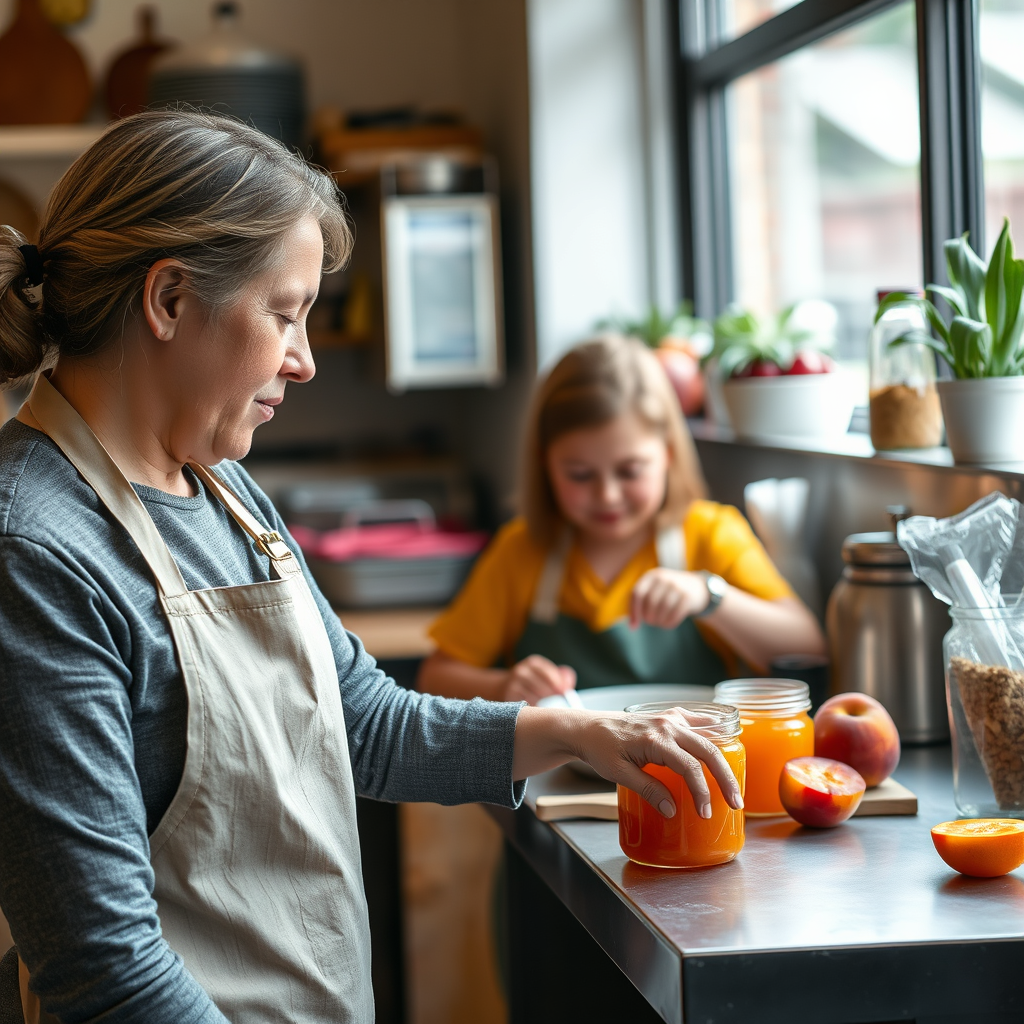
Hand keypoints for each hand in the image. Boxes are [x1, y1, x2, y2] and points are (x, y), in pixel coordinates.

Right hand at [501, 655, 576, 704]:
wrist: (501, 686)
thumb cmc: (531, 682)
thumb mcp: (542, 674)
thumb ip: (560, 677)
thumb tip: (569, 684)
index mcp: (533, 662)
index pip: (549, 673)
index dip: (559, 684)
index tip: (565, 692)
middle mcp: (522, 671)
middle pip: (543, 687)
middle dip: (553, 696)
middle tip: (560, 704)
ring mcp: (513, 684)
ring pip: (536, 698)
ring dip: (544, 705)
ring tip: (548, 707)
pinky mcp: (508, 696)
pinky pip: (527, 705)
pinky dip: (535, 708)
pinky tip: (537, 710)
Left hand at [571, 706, 742, 817]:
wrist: (587, 728)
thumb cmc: (600, 749)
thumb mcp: (619, 774)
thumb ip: (648, 790)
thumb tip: (673, 811)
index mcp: (655, 740)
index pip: (690, 768)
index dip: (701, 792)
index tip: (705, 812)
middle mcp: (667, 725)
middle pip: (707, 750)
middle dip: (725, 778)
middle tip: (736, 802)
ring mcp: (669, 718)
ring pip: (707, 735)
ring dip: (723, 757)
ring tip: (734, 780)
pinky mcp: (668, 716)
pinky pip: (698, 721)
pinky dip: (713, 732)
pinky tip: (723, 745)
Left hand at [629, 568, 715, 628]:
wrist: (696, 587)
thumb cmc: (667, 592)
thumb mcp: (653, 590)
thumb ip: (640, 603)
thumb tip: (632, 626)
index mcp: (651, 576)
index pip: (637, 593)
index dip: (634, 611)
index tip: (634, 626)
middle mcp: (663, 578)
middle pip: (650, 602)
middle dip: (648, 617)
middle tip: (651, 622)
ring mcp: (677, 586)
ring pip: (663, 609)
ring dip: (659, 621)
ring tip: (659, 623)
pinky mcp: (688, 596)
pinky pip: (675, 614)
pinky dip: (669, 623)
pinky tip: (668, 624)